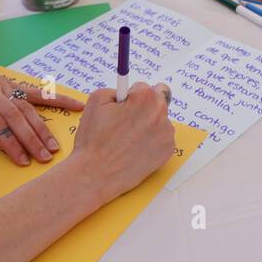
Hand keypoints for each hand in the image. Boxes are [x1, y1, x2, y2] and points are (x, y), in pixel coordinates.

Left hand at [0, 59, 82, 165]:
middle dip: (31, 139)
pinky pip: (37, 93)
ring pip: (28, 107)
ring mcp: (6, 86)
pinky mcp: (14, 85)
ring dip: (42, 127)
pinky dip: (57, 100)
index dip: (10, 142)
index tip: (22, 161)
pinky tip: (77, 106)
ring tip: (54, 147)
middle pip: (15, 116)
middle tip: (45, 158)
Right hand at [70, 83, 176, 206]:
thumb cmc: (94, 139)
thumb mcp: (96, 100)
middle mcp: (160, 113)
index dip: (129, 98)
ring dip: (149, 124)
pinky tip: (136, 149)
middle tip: (129, 120)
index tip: (123, 107)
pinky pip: (163, 138)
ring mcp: (166, 133)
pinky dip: (152, 141)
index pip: (143, 87)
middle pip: (159, 99)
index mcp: (144, 97)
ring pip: (161, 120)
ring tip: (128, 139)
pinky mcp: (168, 150)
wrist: (95, 174)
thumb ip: (116, 89)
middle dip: (145, 106)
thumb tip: (126, 93)